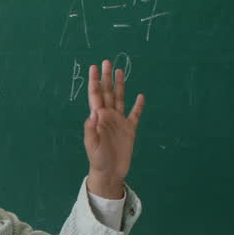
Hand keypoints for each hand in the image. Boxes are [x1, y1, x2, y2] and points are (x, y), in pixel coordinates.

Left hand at [83, 59, 144, 194]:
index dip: (95, 81)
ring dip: (120, 85)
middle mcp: (108, 116)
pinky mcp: (130, 129)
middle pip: (108, 92)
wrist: (109, 173)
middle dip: (106, 77)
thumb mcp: (92, 145)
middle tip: (106, 61)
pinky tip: (141, 96)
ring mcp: (119, 122)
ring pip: (120, 99)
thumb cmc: (97, 160)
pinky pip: (135, 114)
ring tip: (120, 71)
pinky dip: (138, 106)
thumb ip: (92, 129)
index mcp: (98, 118)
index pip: (96, 95)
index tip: (94, 68)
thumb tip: (94, 111)